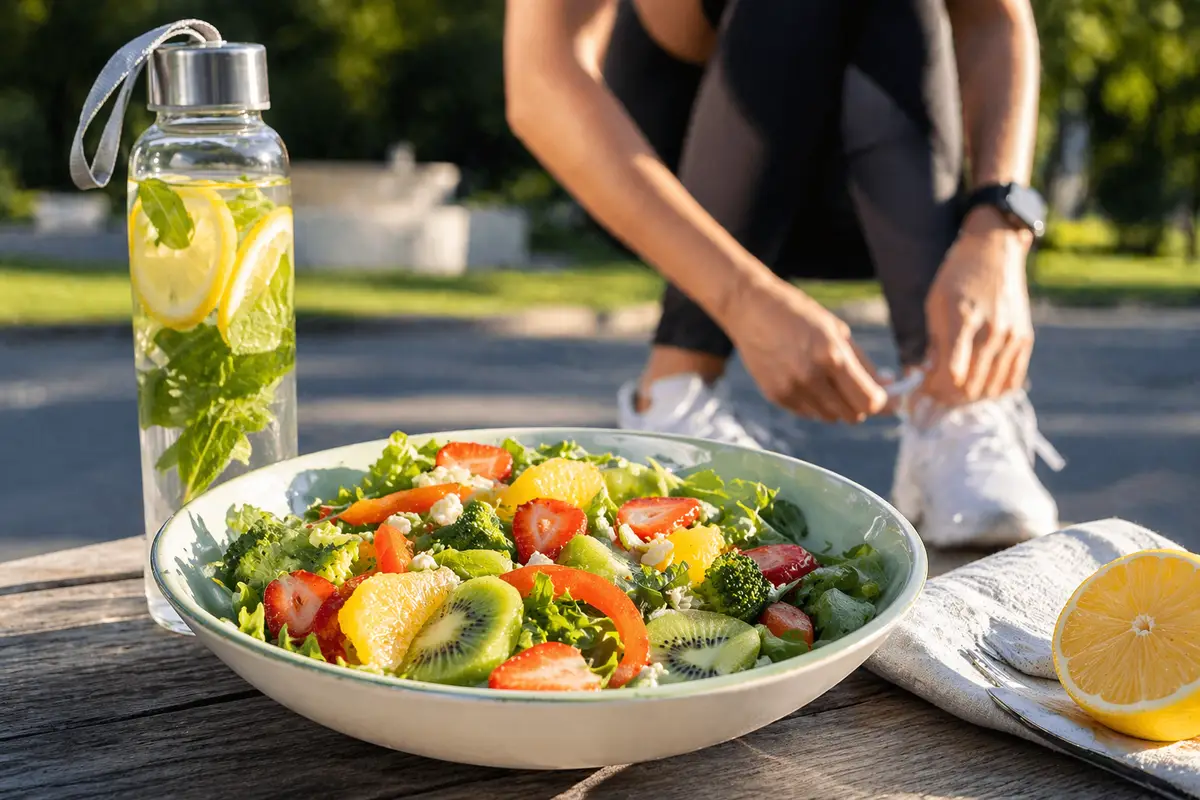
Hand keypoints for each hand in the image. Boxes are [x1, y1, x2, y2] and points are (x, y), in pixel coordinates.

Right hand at [725, 276, 887, 422]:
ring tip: (825, 378)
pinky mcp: (776, 396)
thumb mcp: (837, 331)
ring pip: (830, 417)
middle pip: (852, 415)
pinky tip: (805, 378)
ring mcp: (791, 389)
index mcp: (831, 356)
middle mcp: (811, 377)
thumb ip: (863, 364)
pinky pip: (808, 412)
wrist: (750, 308)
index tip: (884, 396)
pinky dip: (814, 402)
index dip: (881, 402)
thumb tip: (889, 386)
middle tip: (855, 387)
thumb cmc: (798, 314)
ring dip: (836, 404)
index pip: (868, 401)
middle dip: (859, 404)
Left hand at [924, 207, 1034, 403]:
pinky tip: (977, 385)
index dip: (934, 389)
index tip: (922, 388)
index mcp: (964, 320)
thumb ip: (934, 343)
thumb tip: (928, 376)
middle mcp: (992, 331)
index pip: (952, 373)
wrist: (994, 252)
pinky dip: (992, 391)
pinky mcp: (1025, 339)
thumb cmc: (957, 277)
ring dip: (969, 398)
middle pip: (970, 387)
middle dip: (948, 397)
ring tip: (953, 391)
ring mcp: (1012, 337)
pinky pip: (1012, 381)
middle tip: (935, 394)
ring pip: (990, 389)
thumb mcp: (934, 305)